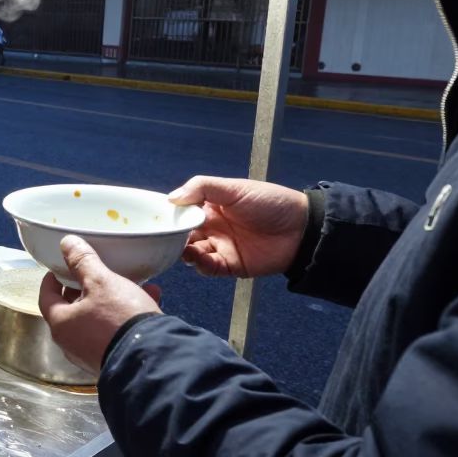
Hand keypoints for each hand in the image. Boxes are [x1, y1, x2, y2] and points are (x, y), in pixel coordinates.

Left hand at [39, 236, 162, 374]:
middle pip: (72, 308)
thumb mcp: (101, 282)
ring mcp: (92, 354)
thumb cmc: (119, 318)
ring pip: (97, 318)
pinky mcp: (113, 358)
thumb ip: (83, 262)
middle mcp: (72, 343)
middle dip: (85, 288)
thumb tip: (67, 243)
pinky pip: (115, 331)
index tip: (60, 267)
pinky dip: (126, 315)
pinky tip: (151, 298)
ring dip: (111, 299)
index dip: (52, 279)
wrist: (151, 359)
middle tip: (94, 273)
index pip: (46, 296)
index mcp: (61, 323)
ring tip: (130, 283)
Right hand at [169, 176, 308, 278]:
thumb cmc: (270, 202)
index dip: (169, 215)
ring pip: (191, 253)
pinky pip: (208, 268)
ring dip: (184, 252)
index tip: (155, 218)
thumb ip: (202, 188)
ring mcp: (220, 247)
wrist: (301, 229)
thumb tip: (171, 198)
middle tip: (165, 237)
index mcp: (211, 207)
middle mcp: (212, 227)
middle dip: (172, 237)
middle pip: (183, 235)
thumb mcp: (234, 188)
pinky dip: (201, 265)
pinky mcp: (230, 266)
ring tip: (184, 248)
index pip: (182, 212)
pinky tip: (200, 258)